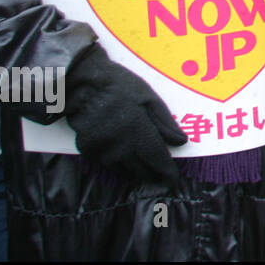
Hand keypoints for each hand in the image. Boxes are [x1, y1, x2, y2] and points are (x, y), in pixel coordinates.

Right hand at [64, 44, 186, 184]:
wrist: (82, 85)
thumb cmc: (120, 87)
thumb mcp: (149, 99)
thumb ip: (165, 123)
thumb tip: (181, 142)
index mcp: (139, 132)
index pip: (157, 159)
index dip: (167, 171)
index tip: (173, 180)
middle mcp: (120, 147)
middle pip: (141, 169)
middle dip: (154, 175)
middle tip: (163, 179)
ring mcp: (102, 151)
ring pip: (124, 171)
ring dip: (137, 173)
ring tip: (148, 174)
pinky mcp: (88, 151)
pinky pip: (108, 165)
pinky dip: (120, 167)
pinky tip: (127, 164)